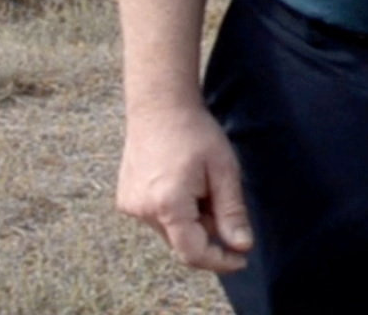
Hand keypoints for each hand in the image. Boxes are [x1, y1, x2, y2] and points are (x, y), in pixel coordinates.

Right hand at [117, 102, 254, 273]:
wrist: (159, 106)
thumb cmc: (196, 133)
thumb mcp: (224, 171)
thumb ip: (232, 212)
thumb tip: (242, 246)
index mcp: (168, 205)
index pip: (193, 253)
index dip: (220, 261)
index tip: (241, 259)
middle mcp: (143, 211)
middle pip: (182, 241)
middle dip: (208, 230)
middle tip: (219, 195)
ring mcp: (130, 206)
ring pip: (171, 230)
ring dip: (191, 219)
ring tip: (199, 181)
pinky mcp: (126, 199)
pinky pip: (157, 217)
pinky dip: (175, 210)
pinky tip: (182, 180)